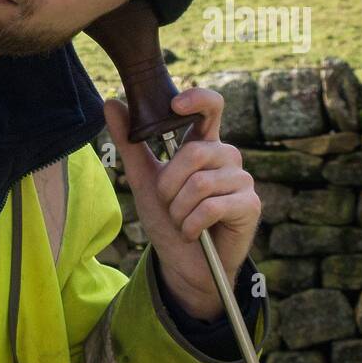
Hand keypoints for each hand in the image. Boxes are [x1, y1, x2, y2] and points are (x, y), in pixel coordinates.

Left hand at [103, 87, 260, 320]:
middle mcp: (226, 156)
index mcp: (203, 145)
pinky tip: (193, 233)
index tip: (176, 105)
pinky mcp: (250, 204)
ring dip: (178, 210)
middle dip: (169, 185)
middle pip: (194, 153)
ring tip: (181, 220)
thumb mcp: (143, 180)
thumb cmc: (167, 219)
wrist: (183, 263)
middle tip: (168, 203)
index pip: (211, 108)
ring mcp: (242, 180)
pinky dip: (191, 224)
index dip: (198, 99)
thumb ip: (129, 143)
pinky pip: (211, 207)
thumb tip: (111, 103)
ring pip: (200, 184)